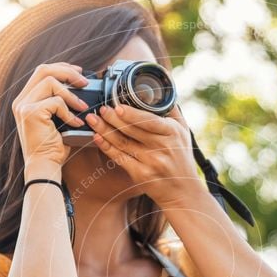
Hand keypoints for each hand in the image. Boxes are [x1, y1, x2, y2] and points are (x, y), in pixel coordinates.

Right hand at [11, 62, 89, 166]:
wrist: (45, 166)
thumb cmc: (53, 147)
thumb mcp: (58, 120)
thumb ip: (61, 102)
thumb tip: (81, 86)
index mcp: (25, 100)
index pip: (41, 72)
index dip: (61, 68)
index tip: (79, 73)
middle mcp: (21, 100)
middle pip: (43, 70)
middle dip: (67, 72)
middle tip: (84, 82)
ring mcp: (23, 106)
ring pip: (50, 82)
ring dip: (71, 94)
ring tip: (83, 108)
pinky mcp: (30, 113)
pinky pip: (55, 102)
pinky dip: (70, 112)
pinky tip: (76, 124)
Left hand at [85, 102, 201, 206]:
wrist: (182, 191)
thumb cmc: (181, 159)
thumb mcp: (183, 132)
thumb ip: (171, 111)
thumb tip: (163, 86)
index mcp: (173, 133)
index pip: (149, 121)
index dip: (132, 114)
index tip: (118, 107)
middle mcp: (163, 148)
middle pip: (133, 131)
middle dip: (113, 119)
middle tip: (100, 109)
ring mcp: (151, 162)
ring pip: (123, 143)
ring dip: (105, 130)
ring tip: (93, 119)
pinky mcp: (141, 175)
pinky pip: (120, 158)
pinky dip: (107, 147)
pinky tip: (97, 138)